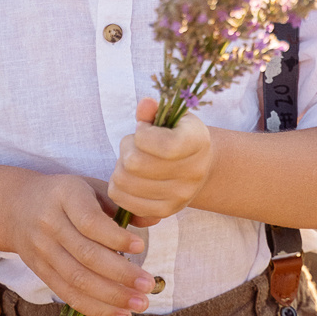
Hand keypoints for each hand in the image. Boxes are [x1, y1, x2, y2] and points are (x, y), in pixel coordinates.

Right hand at [8, 171, 156, 315]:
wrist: (16, 207)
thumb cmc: (66, 195)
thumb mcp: (91, 187)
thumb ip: (120, 203)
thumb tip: (154, 219)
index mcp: (65, 196)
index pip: (89, 221)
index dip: (115, 237)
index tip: (140, 247)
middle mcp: (50, 225)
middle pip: (85, 255)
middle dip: (120, 274)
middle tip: (147, 284)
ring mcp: (43, 251)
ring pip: (77, 280)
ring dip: (111, 297)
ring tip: (139, 303)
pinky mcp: (42, 273)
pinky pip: (69, 295)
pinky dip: (96, 309)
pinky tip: (121, 315)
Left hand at [108, 98, 213, 219]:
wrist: (197, 166)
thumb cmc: (178, 135)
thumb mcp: (171, 117)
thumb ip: (154, 111)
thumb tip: (145, 104)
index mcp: (198, 142)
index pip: (163, 145)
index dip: (142, 133)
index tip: (143, 129)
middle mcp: (193, 173)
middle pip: (135, 164)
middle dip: (126, 148)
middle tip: (133, 145)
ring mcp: (180, 196)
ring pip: (124, 181)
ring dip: (120, 167)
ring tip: (131, 160)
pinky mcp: (164, 211)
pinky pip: (122, 200)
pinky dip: (118, 186)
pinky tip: (130, 177)